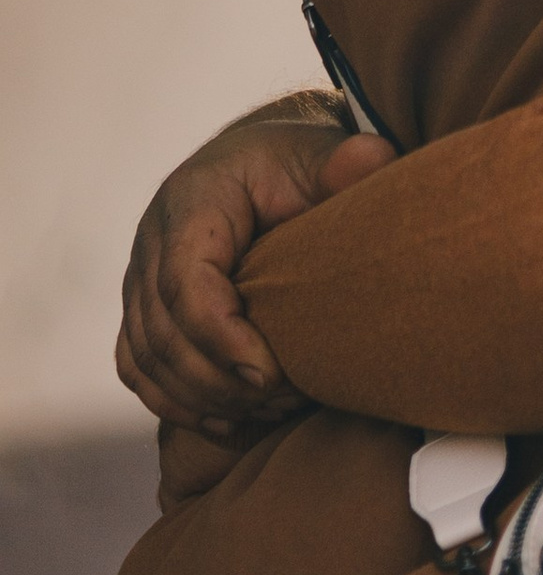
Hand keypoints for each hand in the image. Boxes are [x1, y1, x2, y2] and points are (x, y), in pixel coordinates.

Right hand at [116, 116, 394, 438]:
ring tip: (269, 410)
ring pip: (147, 360)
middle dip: (220, 381)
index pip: (185, 284)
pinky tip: (228, 420)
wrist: (257, 166)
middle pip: (164, 334)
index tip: (270, 375)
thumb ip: (346, 163)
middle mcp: (151, 244)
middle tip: (283, 400)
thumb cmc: (294, 163)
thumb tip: (372, 159)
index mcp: (190, 202)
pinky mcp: (141, 311)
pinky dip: (176, 402)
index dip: (221, 338)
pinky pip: (138, 369)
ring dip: (204, 398)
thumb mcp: (320, 155)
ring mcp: (139, 281)